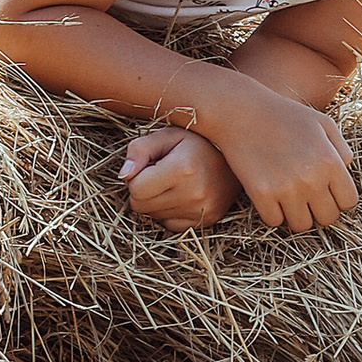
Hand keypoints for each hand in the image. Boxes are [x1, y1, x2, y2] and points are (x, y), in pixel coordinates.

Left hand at [119, 126, 240, 231]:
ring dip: (156, 202)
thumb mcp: (168, 136)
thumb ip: (140, 149)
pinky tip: (181, 196)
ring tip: (173, 184)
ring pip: (154, 217)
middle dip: (143, 191)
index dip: (136, 177)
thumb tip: (124, 174)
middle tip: (159, 175)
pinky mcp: (207, 221)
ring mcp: (202, 211)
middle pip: (141, 206)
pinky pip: (170, 225)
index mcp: (182, 168)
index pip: (135, 189)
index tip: (150, 166)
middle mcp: (194, 193)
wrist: (238, 158)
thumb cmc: (198, 143)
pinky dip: (169, 212)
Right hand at [204, 82, 361, 231]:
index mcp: (330, 162)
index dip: (339, 199)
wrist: (240, 110)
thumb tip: (346, 172)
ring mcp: (285, 188)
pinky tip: (270, 195)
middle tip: (307, 197)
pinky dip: (272, 213)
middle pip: (327, 218)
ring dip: (296, 214)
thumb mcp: (323, 123)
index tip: (327, 192)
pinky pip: (274, 221)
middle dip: (319, 210)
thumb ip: (341, 149)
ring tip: (289, 197)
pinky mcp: (261, 194)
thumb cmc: (284, 115)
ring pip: (301, 225)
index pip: (348, 202)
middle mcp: (311, 179)